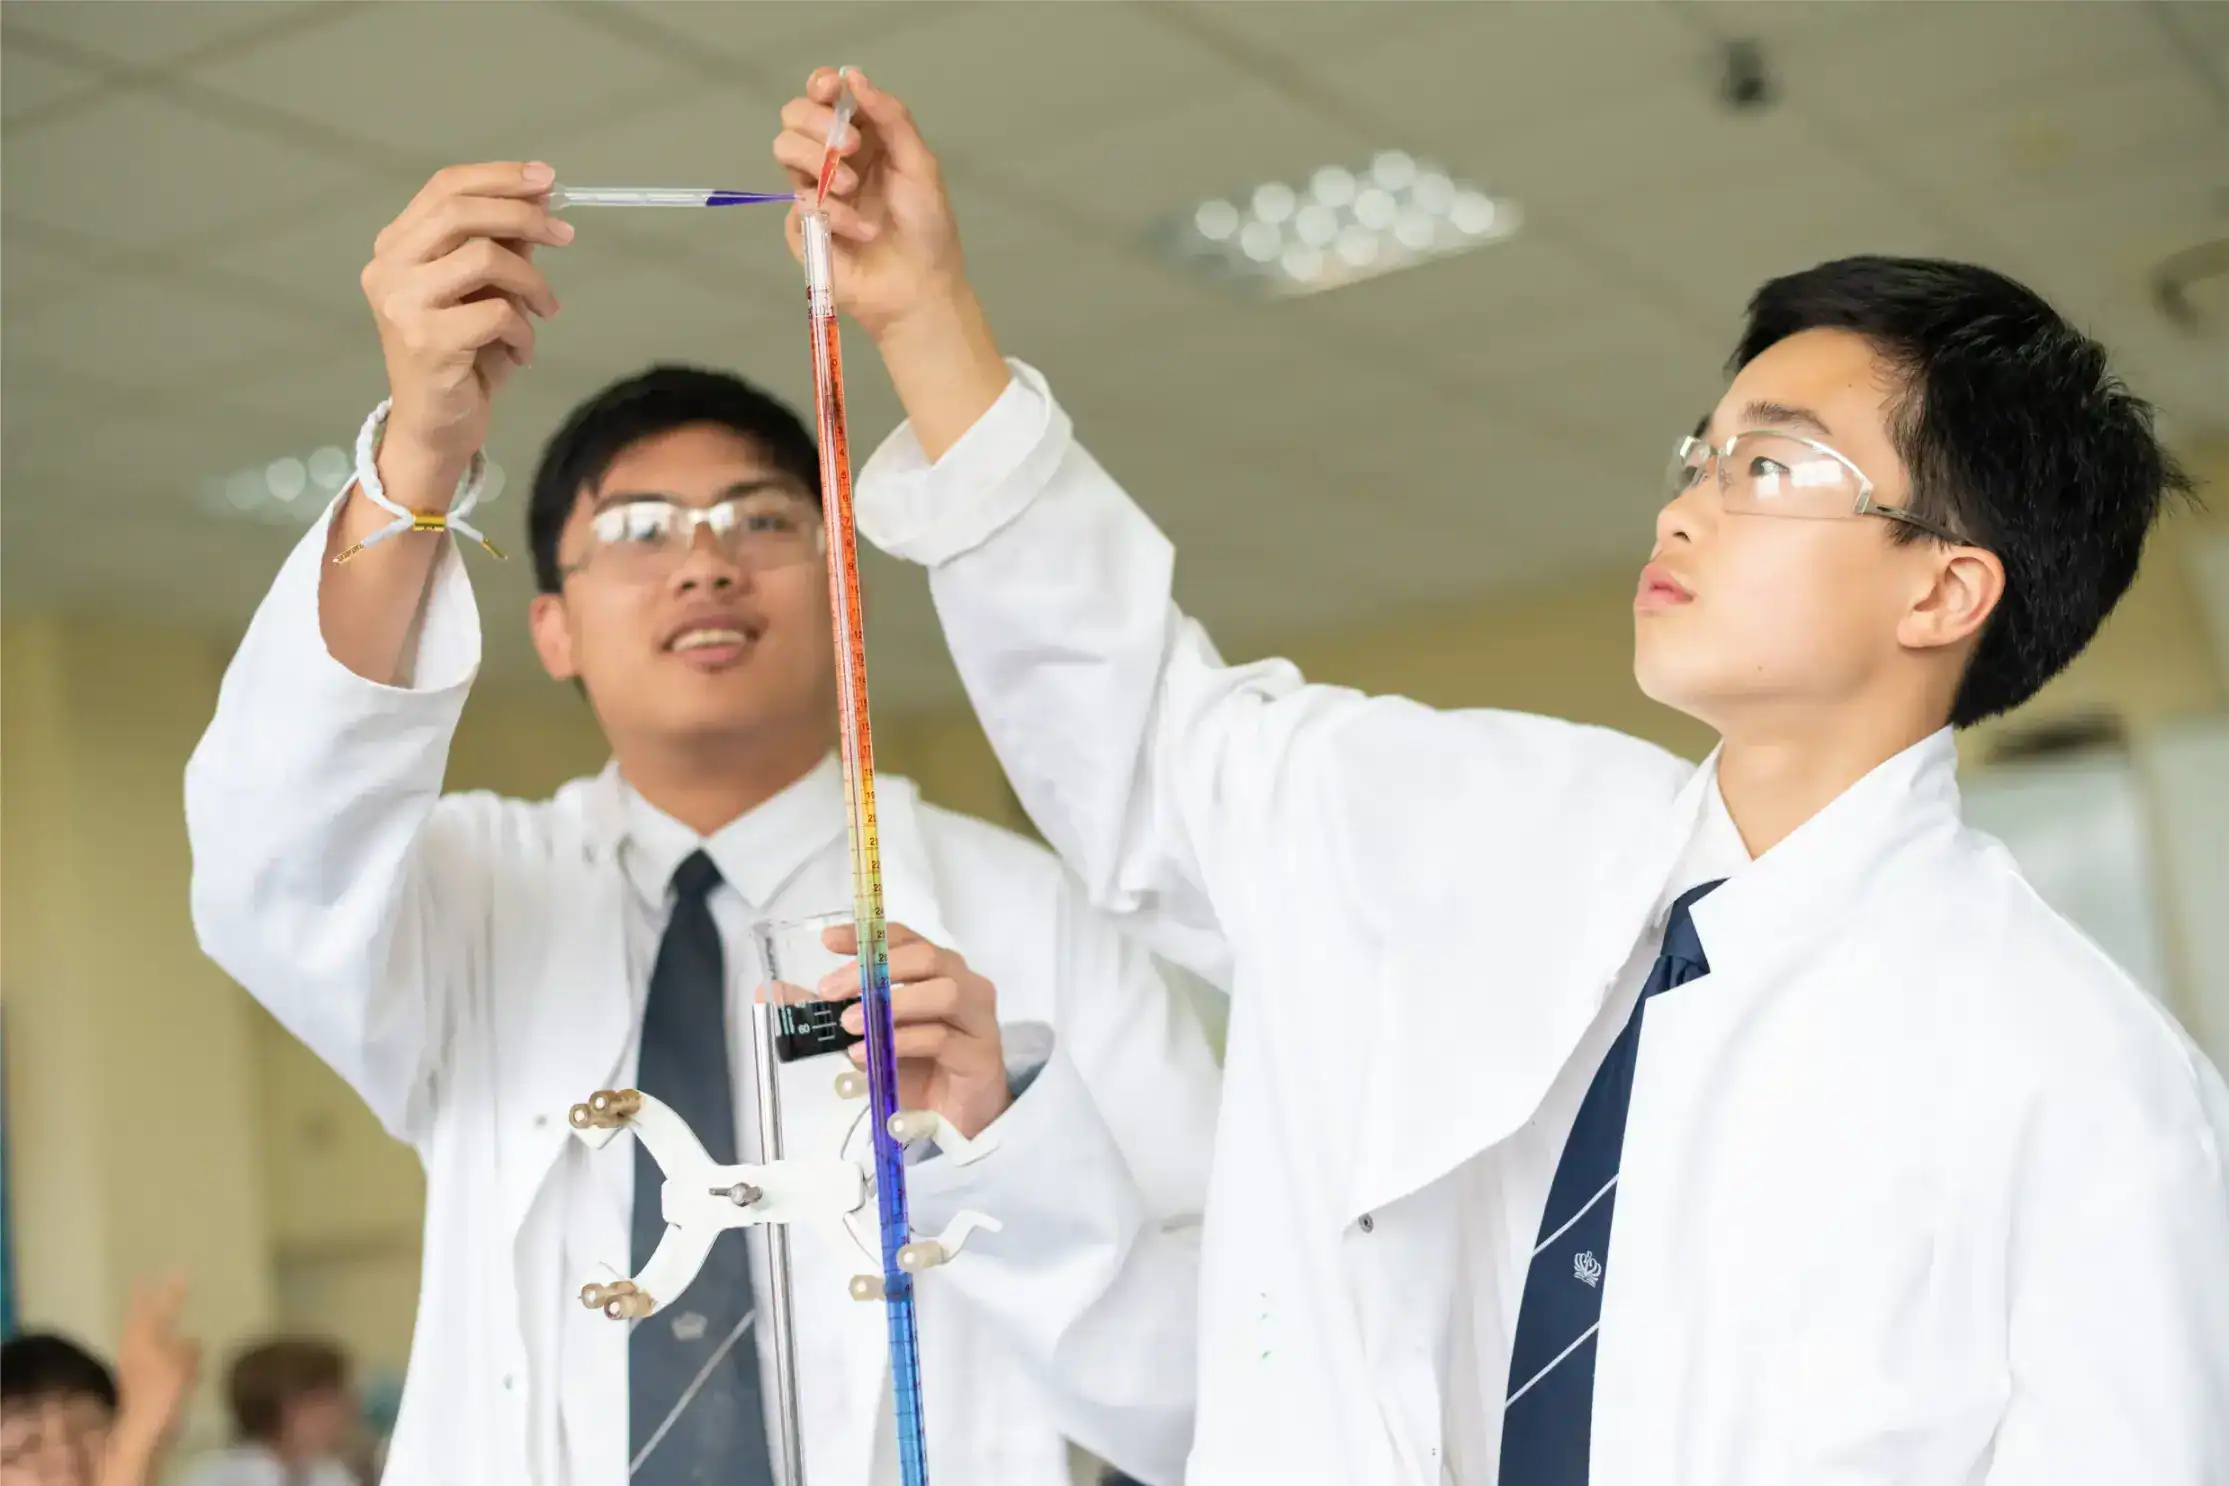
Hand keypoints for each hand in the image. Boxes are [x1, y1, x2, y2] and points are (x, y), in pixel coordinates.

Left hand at [104, 1276, 199, 1483]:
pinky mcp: (141, 1381)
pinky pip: (158, 1356)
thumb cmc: (163, 1391)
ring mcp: (135, 1365)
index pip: (157, 1306)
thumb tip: (192, 1340)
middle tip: (153, 1282)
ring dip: (159, 1325)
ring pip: (149, 1337)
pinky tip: (185, 1356)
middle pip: (143, 1318)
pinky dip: (169, 1350)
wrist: (143, 1429)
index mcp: (143, 1338)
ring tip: (171, 1315)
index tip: (180, 1270)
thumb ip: (188, 1349)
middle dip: (151, 1301)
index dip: (170, 1290)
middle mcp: (135, 1347)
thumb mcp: (182, 1364)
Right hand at [361, 162, 570, 482]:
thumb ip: (501, 246)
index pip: (445, 188)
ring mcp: (403, 304)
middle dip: (522, 215)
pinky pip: (497, 314)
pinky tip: (521, 352)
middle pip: (460, 212)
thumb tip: (540, 202)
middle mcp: (389, 268)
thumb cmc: (464, 356)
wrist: (437, 426)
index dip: (499, 177)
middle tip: (565, 234)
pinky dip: (524, 331)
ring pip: (484, 259)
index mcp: (396, 246)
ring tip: (549, 309)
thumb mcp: (484, 291)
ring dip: (533, 282)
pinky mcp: (427, 342)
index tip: (548, 179)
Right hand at [771, 68, 973, 343]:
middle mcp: (832, 159)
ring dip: (818, 161)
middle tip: (851, 147)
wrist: (919, 287)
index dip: (820, 86)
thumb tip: (855, 76)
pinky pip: (801, 202)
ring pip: (784, 149)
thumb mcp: (919, 164)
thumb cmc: (927, 227)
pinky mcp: (803, 227)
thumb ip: (891, 118)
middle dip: (816, 122)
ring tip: (852, 187)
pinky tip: (861, 231)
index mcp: (862, 138)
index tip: (831, 89)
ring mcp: (814, 191)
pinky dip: (835, 213)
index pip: (825, 97)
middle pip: (794, 116)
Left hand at [820, 923, 1010, 1138]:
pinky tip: (867, 1054)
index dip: (867, 936)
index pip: (905, 938)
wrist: (956, 1120)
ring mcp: (978, 1018)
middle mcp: (964, 983)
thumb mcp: (869, 1036)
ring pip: (943, 991)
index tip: (828, 941)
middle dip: (873, 969)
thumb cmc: (918, 1070)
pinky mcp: (980, 1054)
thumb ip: (830, 1012)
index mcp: (937, 971)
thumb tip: (773, 993)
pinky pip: (942, 1038)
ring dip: (892, 1003)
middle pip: (925, 956)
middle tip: (830, 990)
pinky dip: (901, 1042)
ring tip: (850, 1023)